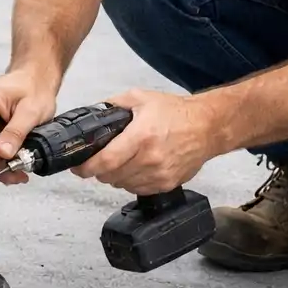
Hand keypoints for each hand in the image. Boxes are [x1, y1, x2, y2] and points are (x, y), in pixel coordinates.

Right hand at [0, 68, 59, 185]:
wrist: (37, 80)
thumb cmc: (35, 88)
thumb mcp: (32, 111)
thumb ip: (17, 131)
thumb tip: (3, 153)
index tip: (8, 170)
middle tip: (15, 177)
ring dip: (1, 163)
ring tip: (18, 174)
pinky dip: (3, 156)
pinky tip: (14, 164)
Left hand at [70, 88, 218, 195]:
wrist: (208, 127)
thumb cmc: (177, 113)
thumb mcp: (142, 98)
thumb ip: (114, 105)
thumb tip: (93, 115)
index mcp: (142, 136)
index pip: (106, 161)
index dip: (87, 168)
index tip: (79, 167)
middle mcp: (151, 158)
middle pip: (111, 176)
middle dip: (100, 171)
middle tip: (100, 161)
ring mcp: (160, 174)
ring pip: (123, 185)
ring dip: (116, 177)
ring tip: (121, 163)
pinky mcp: (167, 184)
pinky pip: (138, 189)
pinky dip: (132, 181)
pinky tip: (137, 168)